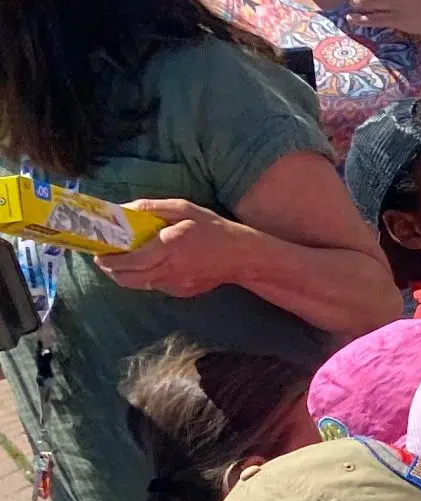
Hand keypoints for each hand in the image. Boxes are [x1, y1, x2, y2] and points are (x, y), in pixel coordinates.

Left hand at [93, 200, 242, 298]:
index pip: (130, 260)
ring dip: (126, 275)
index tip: (98, 253)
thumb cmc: (213, 229)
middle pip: (128, 278)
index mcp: (169, 247)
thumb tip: (125, 208)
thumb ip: (153, 207)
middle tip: (105, 259)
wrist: (242, 256)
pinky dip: (147, 277)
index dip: (109, 259)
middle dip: (111, 270)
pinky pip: (156, 286)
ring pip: (139, 285)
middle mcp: (170, 269)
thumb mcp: (184, 209)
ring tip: (125, 261)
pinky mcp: (182, 292)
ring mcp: (176, 284)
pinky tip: (153, 265)